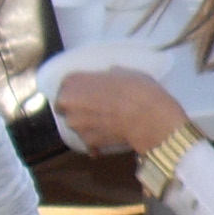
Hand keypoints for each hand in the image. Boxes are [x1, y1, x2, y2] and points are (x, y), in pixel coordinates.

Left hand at [55, 65, 188, 156]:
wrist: (148, 117)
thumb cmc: (137, 90)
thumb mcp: (123, 72)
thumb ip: (107, 77)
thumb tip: (109, 79)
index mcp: (73, 81)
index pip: (65, 85)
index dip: (78, 90)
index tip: (88, 92)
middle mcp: (68, 103)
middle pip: (65, 107)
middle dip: (78, 108)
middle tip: (96, 107)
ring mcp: (76, 124)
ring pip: (77, 125)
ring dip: (87, 125)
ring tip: (107, 123)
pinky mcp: (87, 142)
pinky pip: (89, 142)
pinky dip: (97, 141)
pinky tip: (110, 137)